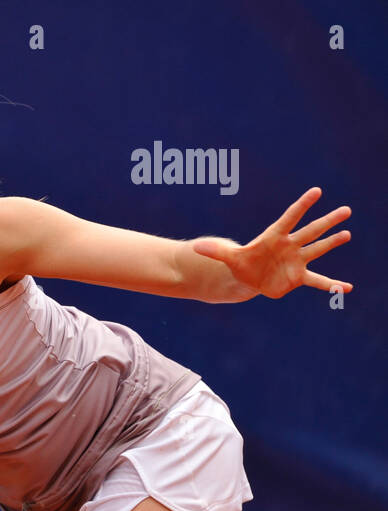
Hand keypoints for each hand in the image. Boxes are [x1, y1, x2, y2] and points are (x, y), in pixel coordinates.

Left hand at [193, 187, 352, 299]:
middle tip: (346, 209)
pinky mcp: (298, 276)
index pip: (290, 217)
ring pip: (317, 249)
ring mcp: (297, 260)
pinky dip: (331, 285)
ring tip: (347, 234)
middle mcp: (290, 245)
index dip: (303, 205)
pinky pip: (318, 280)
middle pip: (311, 230)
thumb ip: (216, 251)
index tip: (317, 191)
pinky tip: (346, 288)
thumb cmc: (241, 262)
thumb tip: (195, 247)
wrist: (249, 277)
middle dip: (327, 221)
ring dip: (332, 243)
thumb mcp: (228, 256)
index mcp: (274, 236)